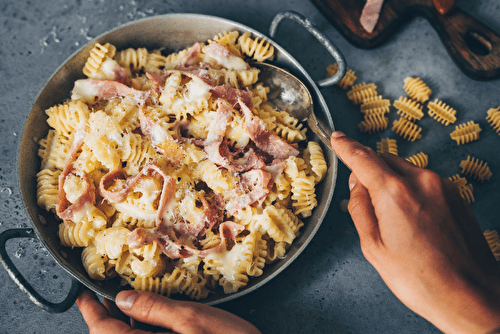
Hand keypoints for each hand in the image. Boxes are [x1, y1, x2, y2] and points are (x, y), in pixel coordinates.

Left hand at [76, 288, 260, 333]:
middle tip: (101, 297)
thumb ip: (155, 309)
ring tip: (121, 305)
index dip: (90, 313)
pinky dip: (139, 333)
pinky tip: (144, 321)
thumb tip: (123, 298)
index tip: (82, 296)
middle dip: (104, 319)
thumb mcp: (193, 319)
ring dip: (120, 326)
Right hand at [330, 131, 499, 333]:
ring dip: (391, 181)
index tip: (337, 138)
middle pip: (385, 160)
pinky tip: (412, 219)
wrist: (469, 294)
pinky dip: (410, 189)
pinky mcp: (456, 194)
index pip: (363, 159)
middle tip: (363, 195)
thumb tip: (356, 186)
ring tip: (393, 218)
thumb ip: (359, 209)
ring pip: (405, 169)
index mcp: (394, 193)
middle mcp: (420, 181)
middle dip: (370, 170)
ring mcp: (442, 186)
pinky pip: (424, 180)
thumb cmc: (419, 277)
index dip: (346, 147)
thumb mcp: (373, 247)